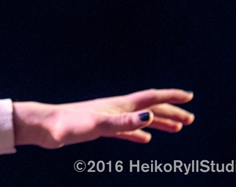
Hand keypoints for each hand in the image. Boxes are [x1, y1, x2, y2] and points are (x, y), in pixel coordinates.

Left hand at [13, 89, 193, 147]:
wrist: (44, 127)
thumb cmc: (68, 125)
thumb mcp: (98, 125)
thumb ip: (123, 122)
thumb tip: (149, 115)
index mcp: (118, 105)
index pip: (150, 98)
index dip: (171, 97)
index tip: (190, 97)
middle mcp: (115, 108)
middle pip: (149, 108)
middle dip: (171, 112)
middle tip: (191, 120)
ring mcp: (107, 117)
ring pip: (140, 119)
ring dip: (159, 122)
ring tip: (177, 129)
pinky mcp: (99, 128)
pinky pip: (126, 130)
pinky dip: (139, 133)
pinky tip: (145, 139)